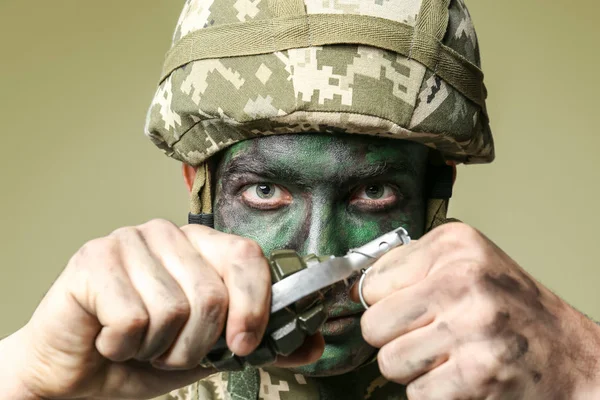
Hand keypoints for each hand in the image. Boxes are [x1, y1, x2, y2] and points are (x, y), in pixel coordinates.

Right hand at [6, 220, 322, 399]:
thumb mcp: (212, 350)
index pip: (247, 257)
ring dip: (160, 348)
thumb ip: (260, 342)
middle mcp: (168, 234)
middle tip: (170, 348)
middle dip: (196, 343)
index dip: (255, 305)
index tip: (243, 343)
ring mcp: (129, 241)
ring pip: (175, 309)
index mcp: (201, 245)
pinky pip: (134, 317)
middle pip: (213, 293)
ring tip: (141, 342)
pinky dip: (125, 345)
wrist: (80, 375)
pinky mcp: (94, 260)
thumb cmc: (144, 353)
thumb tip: (315, 342)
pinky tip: (113, 338)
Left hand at [352, 222, 599, 398]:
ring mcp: (471, 329)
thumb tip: (358, 287)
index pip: (372, 283)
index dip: (384, 303)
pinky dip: (433, 392)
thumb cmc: (511, 307)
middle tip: (423, 335)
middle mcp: (463, 282)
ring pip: (390, 363)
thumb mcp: (466, 261)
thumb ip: (410, 265)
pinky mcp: (478, 375)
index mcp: (455, 247)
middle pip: (373, 326)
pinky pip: (417, 394)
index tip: (405, 307)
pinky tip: (459, 375)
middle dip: (391, 339)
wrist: (570, 354)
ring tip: (445, 354)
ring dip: (412, 368)